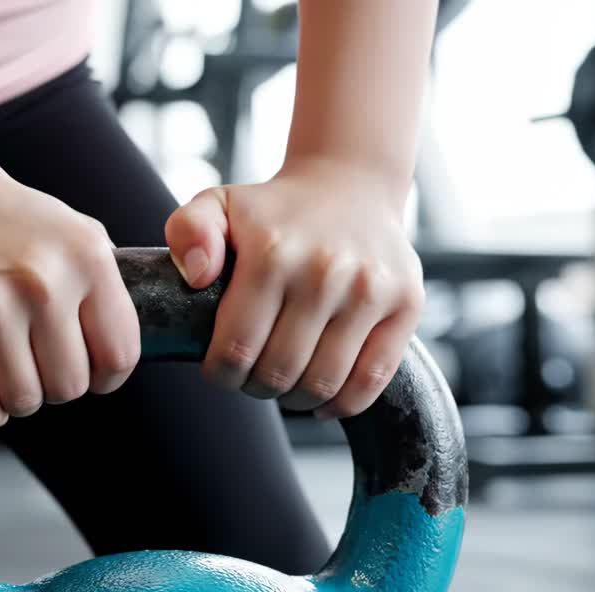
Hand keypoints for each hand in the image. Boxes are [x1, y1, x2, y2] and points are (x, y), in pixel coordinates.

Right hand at [0, 161, 139, 428]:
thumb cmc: (11, 222)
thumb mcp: (79, 235)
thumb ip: (109, 288)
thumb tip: (133, 347)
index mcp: (87, 258)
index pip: (119, 355)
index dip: (106, 377)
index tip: (90, 372)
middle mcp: (42, 280)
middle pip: (69, 386)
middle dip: (57, 387)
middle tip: (39, 365)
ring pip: (24, 399)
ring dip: (19, 398)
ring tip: (9, 371)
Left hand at [164, 156, 423, 418]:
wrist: (350, 184)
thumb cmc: (274, 209)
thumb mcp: (217, 203)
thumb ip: (188, 232)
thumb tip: (197, 276)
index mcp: (271, 252)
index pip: (236, 349)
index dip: (222, 374)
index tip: (221, 368)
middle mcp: (324, 271)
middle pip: (279, 373)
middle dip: (256, 386)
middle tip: (252, 374)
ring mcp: (370, 289)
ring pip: (323, 384)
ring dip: (295, 398)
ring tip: (285, 380)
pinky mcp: (406, 304)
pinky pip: (372, 381)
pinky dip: (342, 403)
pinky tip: (321, 396)